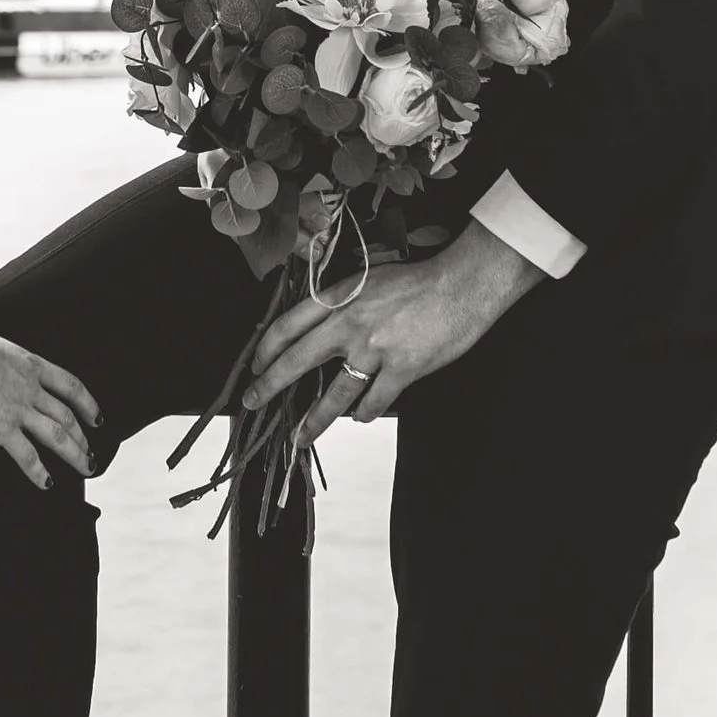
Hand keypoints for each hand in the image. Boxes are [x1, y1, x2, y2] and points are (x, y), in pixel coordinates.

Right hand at [0, 305, 99, 490]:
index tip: (98, 419)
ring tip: (86, 469)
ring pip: (57, 437)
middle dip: (84, 438)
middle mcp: (33, 389)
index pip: (72, 387)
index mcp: (32, 364)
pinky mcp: (1, 428)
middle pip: (68, 417)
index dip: (88, 405)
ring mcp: (19, 409)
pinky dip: (39, 471)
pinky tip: (46, 483)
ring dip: (74, 455)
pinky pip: (26, 455)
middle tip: (92, 455)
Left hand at [244, 224, 538, 437]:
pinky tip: (360, 416)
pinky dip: (364, 414)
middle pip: (296, 361)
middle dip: (269, 387)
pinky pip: (373, 403)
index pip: (287, 326)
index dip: (265, 350)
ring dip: (314, 421)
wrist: (463, 284)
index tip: (255, 367)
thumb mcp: (368, 278)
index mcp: (338, 297)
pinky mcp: (402, 369)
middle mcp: (350, 323)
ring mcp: (375, 349)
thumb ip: (341, 302)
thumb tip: (315, 330)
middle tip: (253, 403)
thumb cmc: (417, 280)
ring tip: (301, 437)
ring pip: (333, 395)